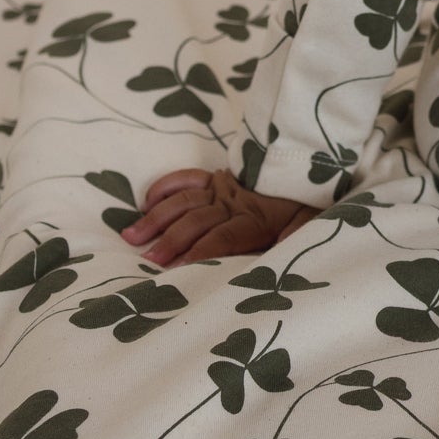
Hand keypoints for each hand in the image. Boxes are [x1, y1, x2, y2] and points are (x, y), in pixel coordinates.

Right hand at [121, 168, 318, 266]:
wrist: (304, 169)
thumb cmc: (302, 209)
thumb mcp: (306, 229)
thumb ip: (293, 246)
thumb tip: (282, 268)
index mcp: (256, 218)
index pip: (223, 237)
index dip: (200, 252)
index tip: (177, 269)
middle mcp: (234, 201)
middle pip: (197, 221)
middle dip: (171, 240)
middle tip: (148, 259)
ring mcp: (222, 187)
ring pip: (184, 202)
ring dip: (157, 218)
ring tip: (132, 236)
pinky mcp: (215, 177)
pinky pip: (186, 178)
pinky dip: (164, 186)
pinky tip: (146, 202)